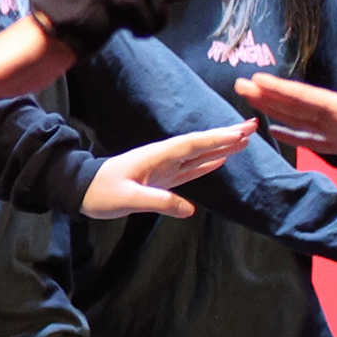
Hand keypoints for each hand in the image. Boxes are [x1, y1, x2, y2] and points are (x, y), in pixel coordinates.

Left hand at [82, 118, 255, 218]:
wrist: (82, 191)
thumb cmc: (102, 193)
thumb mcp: (128, 199)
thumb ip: (158, 202)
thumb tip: (190, 210)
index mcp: (158, 156)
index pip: (194, 144)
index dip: (218, 138)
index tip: (241, 131)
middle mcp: (164, 158)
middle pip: (201, 144)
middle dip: (227, 135)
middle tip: (253, 126)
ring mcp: (164, 167)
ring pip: (199, 155)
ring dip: (221, 146)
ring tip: (244, 140)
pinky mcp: (162, 179)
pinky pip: (190, 169)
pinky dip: (207, 163)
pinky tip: (221, 159)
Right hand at [237, 73, 336, 172]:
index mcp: (335, 107)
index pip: (301, 96)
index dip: (278, 89)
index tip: (256, 79)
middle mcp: (328, 114)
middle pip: (291, 103)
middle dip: (266, 94)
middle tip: (240, 85)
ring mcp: (330, 128)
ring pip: (294, 116)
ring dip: (272, 109)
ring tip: (250, 99)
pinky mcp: (335, 142)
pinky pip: (307, 137)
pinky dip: (290, 134)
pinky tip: (274, 131)